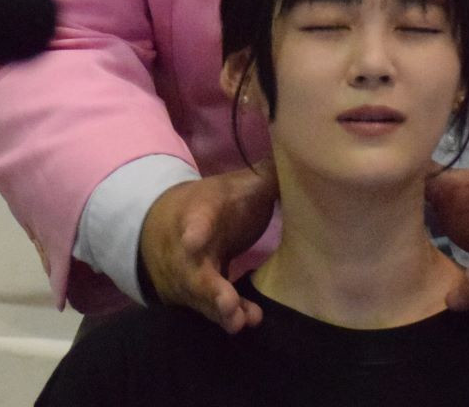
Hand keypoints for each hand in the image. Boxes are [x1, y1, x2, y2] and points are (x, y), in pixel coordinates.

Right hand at [138, 162, 276, 332]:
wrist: (167, 227)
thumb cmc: (216, 205)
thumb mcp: (236, 186)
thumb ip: (265, 176)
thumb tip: (300, 147)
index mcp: (200, 210)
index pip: (196, 217)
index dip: (195, 228)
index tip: (193, 239)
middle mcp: (189, 247)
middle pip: (195, 269)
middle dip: (209, 287)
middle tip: (227, 301)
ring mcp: (189, 274)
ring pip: (201, 296)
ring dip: (219, 309)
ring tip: (240, 321)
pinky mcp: (195, 295)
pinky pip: (208, 308)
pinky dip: (226, 317)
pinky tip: (248, 321)